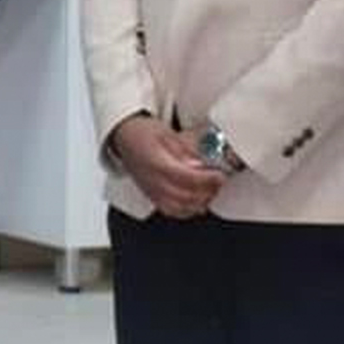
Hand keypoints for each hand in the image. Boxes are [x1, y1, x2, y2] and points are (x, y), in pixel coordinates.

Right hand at [109, 114, 224, 218]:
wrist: (123, 137)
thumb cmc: (143, 132)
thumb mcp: (166, 133)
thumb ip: (184, 151)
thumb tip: (199, 165)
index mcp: (157, 165)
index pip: (187, 179)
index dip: (207, 180)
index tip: (220, 175)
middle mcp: (154, 182)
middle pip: (186, 196)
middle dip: (208, 191)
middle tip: (219, 181)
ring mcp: (152, 192)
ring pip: (181, 208)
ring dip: (199, 202)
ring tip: (211, 190)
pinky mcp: (152, 196)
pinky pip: (172, 211)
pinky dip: (188, 210)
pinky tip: (197, 202)